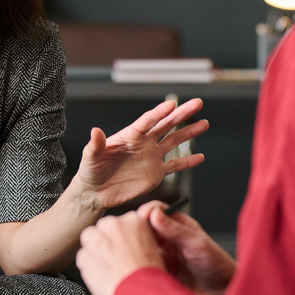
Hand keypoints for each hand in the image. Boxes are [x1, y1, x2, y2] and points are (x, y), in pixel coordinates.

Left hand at [76, 99, 207, 208]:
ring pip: (174, 142)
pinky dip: (187, 162)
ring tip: (204, 123)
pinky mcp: (155, 173)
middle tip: (197, 103)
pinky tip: (200, 157)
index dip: (159, 112)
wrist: (96, 192)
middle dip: (181, 114)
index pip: (147, 121)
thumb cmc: (91, 171)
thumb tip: (95, 131)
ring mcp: (151, 157)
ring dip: (189, 133)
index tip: (172, 104)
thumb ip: (95, 144)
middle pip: (166, 125)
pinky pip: (174, 166)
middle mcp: (143, 143)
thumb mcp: (90, 156)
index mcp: (129, 135)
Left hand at [76, 212, 163, 294]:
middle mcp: (112, 225)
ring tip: (109, 268)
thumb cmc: (152, 276)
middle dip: (107, 241)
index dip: (122, 237)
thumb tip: (134, 236)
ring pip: (90, 240)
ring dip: (96, 251)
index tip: (125, 248)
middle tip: (117, 259)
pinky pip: (83, 258)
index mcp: (133, 220)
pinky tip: (103, 276)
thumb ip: (141, 236)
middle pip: (103, 228)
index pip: (121, 223)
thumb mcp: (158, 249)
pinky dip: (90, 266)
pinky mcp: (84, 255)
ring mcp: (96, 239)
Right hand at [138, 200, 236, 294]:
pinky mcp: (158, 270)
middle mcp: (168, 238)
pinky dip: (137, 263)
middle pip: (144, 226)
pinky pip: (142, 263)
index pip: (156, 210)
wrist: (222, 293)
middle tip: (130, 235)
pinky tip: (136, 265)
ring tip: (132, 251)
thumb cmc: (217, 265)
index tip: (140, 218)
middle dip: (135, 228)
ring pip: (140, 245)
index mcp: (178, 225)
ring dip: (134, 247)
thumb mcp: (196, 244)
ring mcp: (162, 254)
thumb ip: (175, 229)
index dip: (146, 212)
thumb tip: (155, 213)